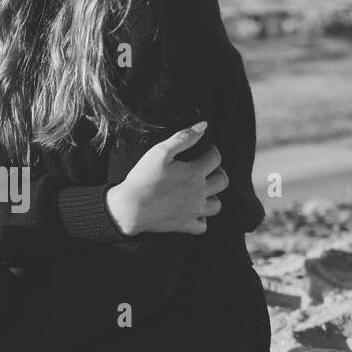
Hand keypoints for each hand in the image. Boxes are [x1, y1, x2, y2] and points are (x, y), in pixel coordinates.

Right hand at [106, 122, 228, 235]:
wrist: (129, 207)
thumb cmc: (143, 179)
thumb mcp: (160, 151)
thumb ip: (184, 137)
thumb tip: (203, 126)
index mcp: (195, 173)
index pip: (216, 158)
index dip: (212, 151)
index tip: (205, 150)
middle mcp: (199, 192)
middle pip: (222, 181)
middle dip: (217, 172)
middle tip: (206, 170)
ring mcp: (194, 211)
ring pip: (217, 205)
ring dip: (212, 196)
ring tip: (201, 191)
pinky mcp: (185, 225)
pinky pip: (203, 226)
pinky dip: (201, 219)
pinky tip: (193, 211)